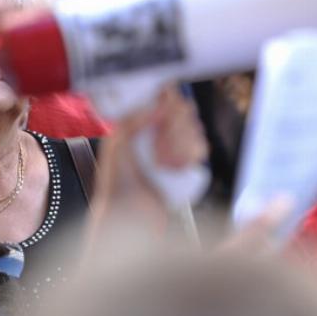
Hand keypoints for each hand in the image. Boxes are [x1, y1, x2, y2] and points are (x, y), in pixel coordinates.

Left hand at [93, 87, 206, 205]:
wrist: (130, 218)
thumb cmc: (115, 186)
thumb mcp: (116, 147)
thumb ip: (132, 121)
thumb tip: (156, 104)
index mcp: (138, 122)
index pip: (163, 96)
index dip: (169, 102)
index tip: (163, 116)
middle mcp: (156, 131)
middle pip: (183, 110)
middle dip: (174, 130)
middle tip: (158, 150)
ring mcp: (172, 146)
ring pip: (195, 129)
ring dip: (182, 146)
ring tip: (164, 165)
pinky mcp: (185, 164)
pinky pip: (201, 148)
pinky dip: (191, 156)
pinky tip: (176, 168)